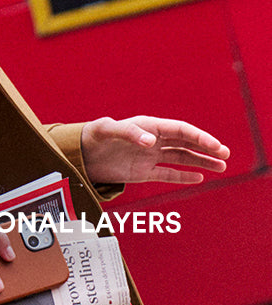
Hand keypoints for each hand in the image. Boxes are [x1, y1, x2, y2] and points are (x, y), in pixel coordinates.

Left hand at [81, 116, 229, 184]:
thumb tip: (150, 141)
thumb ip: (128, 133)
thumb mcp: (106, 130)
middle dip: (207, 148)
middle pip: (186, 143)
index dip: (199, 137)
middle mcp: (153, 140)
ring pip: (182, 158)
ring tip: (222, 167)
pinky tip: (199, 178)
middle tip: (226, 156)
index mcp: (149, 126)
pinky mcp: (143, 172)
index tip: (214, 146)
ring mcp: (149, 156)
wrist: (78, 154)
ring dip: (201, 162)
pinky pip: (167, 173)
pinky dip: (183, 176)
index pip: (180, 130)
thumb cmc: (91, 136)